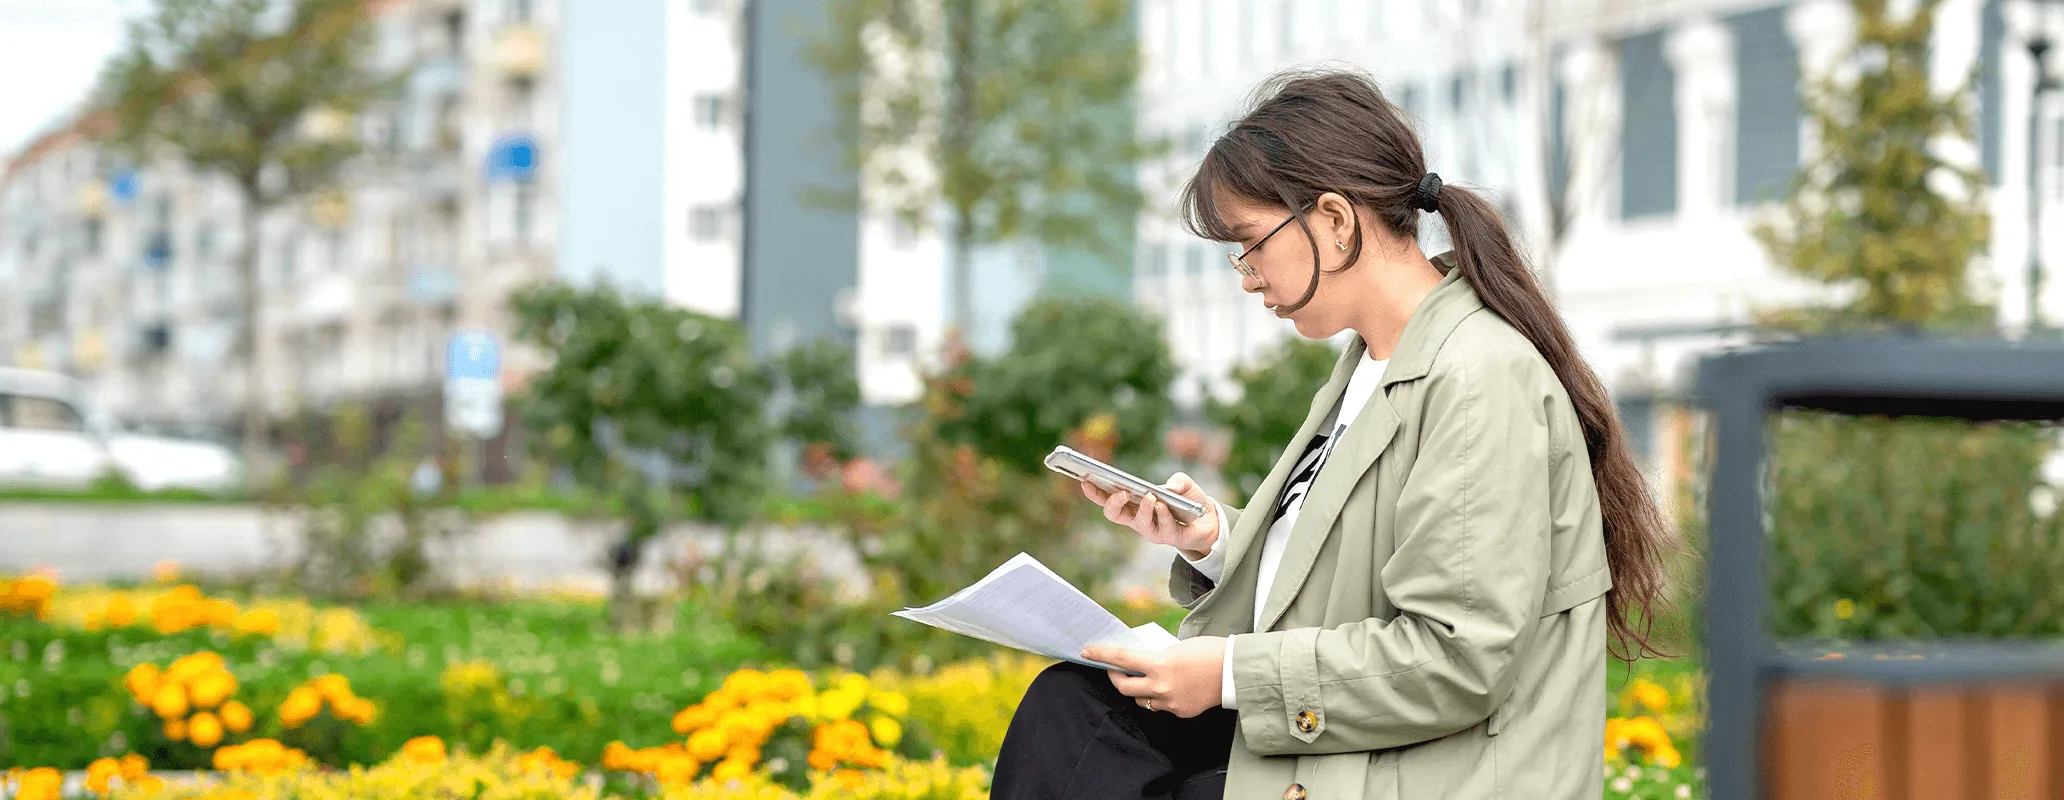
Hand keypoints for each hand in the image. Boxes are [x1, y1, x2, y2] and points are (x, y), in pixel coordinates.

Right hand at [1081, 472, 1219, 559]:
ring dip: (1143, 508)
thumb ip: (1176, 481)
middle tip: (1120, 491)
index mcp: (1133, 503)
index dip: (1094, 491)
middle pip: (1114, 514)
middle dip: (1112, 503)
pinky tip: (1164, 505)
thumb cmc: (1187, 500)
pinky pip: (1162, 527)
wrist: (1209, 520)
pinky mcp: (1168, 537)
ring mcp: (1151, 530)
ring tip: (1150, 496)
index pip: (1107, 498)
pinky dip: (1163, 514)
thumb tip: (1166, 490)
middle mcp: (1137, 518)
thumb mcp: (1183, 483)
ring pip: (1138, 522)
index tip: (1084, 479)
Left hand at [1082, 637, 1228, 718]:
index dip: (1102, 656)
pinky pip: (1162, 707)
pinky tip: (1172, 688)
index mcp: (1160, 665)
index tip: (1086, 652)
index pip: (1122, 660)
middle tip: (1115, 671)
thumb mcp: (1177, 648)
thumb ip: (1157, 657)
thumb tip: (1143, 664)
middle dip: (1116, 679)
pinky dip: (1161, 698)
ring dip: (1140, 690)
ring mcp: (1171, 703)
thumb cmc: (1209, 652)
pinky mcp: (1181, 712)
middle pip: (1125, 688)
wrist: (1235, 671)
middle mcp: (1162, 687)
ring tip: (1148, 679)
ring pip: (1143, 700)